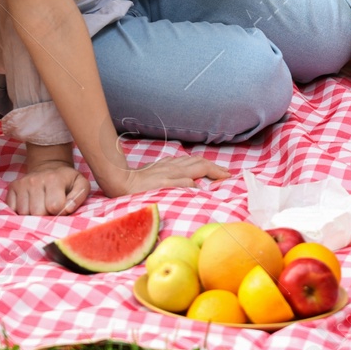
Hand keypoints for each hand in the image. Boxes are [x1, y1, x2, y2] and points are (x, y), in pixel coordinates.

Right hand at [5, 159, 90, 215]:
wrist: (49, 167)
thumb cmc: (67, 181)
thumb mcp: (80, 184)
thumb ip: (79, 197)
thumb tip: (68, 208)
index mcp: (54, 178)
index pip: (54, 206)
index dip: (60, 212)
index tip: (62, 208)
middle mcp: (35, 180)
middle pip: (37, 212)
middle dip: (45, 215)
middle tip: (50, 209)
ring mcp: (22, 183)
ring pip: (24, 213)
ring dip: (32, 215)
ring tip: (40, 206)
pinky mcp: (12, 187)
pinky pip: (12, 209)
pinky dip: (20, 212)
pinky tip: (30, 206)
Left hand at [101, 154, 230, 197]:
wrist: (121, 180)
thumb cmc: (141, 189)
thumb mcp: (163, 189)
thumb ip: (182, 185)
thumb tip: (198, 184)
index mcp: (179, 171)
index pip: (204, 168)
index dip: (217, 172)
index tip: (229, 177)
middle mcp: (175, 165)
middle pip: (201, 162)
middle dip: (215, 167)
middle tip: (226, 174)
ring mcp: (168, 164)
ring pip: (192, 160)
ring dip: (205, 164)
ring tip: (213, 170)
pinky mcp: (160, 166)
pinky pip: (182, 162)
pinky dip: (192, 164)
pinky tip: (189, 167)